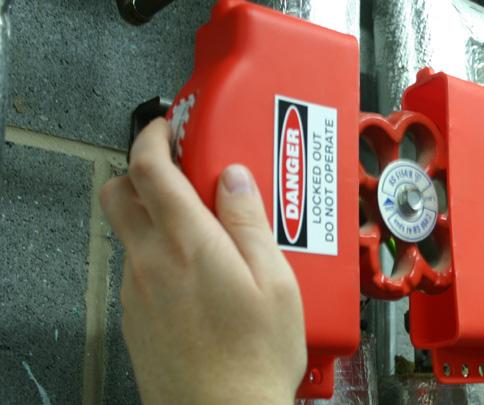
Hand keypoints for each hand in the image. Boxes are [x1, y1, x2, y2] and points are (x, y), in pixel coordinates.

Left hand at [100, 119, 305, 404]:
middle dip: (139, 168)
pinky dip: (158, 252)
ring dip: (153, 213)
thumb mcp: (275, 281)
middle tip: (176, 168)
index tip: (166, 127)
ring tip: (204, 227)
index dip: (152, 137)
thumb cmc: (254, 357)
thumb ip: (249, 222)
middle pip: (118, 193)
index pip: (149, 169)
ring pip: (129, 231)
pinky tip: (198, 272)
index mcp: (187, 244)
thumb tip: (234, 179)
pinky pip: (139, 267)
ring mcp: (138, 290)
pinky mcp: (136, 316)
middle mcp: (151, 262)